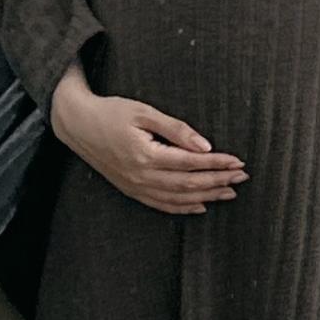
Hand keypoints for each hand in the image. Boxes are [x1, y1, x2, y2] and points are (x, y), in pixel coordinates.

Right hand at [51, 80, 247, 215]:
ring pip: (178, 199)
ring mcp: (135, 186)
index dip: (217, 164)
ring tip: (230, 192)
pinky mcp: (131, 190)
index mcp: (145, 155)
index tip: (238, 161)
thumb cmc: (111, 112)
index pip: (191, 164)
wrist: (77, 125)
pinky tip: (201, 205)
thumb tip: (205, 146)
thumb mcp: (144, 112)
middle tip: (242, 177)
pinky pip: (161, 205)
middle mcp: (141, 176)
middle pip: (189, 185)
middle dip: (218, 182)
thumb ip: (176, 130)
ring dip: (207, 197)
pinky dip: (184, 207)